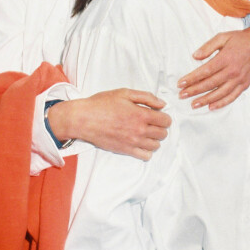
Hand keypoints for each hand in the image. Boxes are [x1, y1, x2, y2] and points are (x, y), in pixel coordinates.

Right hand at [46, 89, 170, 160]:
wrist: (84, 119)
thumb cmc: (102, 104)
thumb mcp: (124, 93)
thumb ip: (146, 97)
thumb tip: (162, 104)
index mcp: (141, 114)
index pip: (166, 121)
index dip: (164, 117)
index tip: (158, 115)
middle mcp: (140, 130)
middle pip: (163, 134)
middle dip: (160, 127)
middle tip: (151, 123)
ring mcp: (133, 142)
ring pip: (156, 145)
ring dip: (154, 139)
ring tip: (145, 132)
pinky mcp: (126, 150)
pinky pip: (145, 156)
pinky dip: (147, 151)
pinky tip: (140, 143)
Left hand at [177, 17, 249, 109]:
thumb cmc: (240, 39)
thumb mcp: (223, 36)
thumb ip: (208, 47)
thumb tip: (195, 56)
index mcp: (226, 58)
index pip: (205, 71)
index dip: (191, 78)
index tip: (180, 83)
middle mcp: (233, 71)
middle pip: (210, 84)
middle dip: (194, 91)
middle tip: (182, 95)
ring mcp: (240, 79)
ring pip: (220, 93)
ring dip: (205, 100)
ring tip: (193, 104)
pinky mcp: (245, 84)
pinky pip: (232, 97)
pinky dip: (221, 103)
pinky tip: (211, 107)